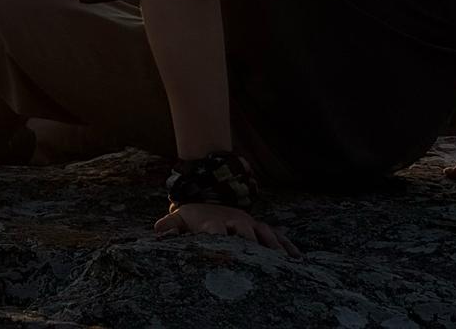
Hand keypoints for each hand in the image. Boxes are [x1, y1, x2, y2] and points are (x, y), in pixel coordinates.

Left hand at [153, 201, 300, 256]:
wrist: (210, 193)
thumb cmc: (194, 215)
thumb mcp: (180, 218)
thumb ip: (169, 226)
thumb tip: (157, 232)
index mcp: (213, 222)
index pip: (214, 229)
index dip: (215, 235)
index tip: (218, 244)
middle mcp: (233, 221)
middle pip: (243, 230)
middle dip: (250, 242)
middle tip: (259, 256)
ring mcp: (249, 223)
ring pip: (264, 232)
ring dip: (274, 246)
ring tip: (285, 261)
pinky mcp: (260, 228)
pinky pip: (276, 235)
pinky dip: (287, 246)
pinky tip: (298, 259)